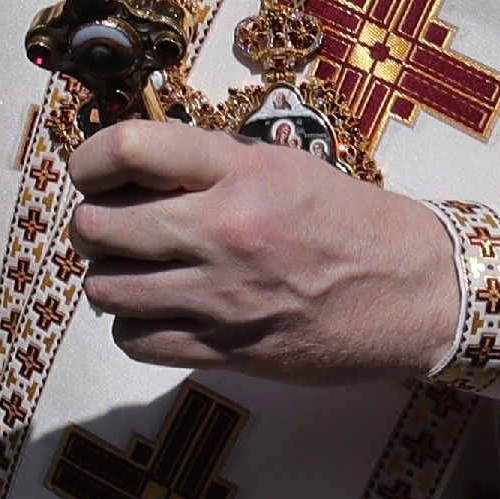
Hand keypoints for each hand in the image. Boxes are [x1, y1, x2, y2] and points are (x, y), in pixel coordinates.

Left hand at [64, 119, 462, 384]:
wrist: (412, 290)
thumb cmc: (345, 220)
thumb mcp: (279, 164)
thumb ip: (206, 163)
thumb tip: (129, 165)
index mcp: (237, 172)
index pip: (127, 148)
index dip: (88, 159)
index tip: (89, 171)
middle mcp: (224, 230)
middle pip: (99, 226)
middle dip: (90, 226)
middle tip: (106, 226)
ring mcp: (223, 296)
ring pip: (107, 289)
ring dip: (108, 278)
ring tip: (131, 271)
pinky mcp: (228, 350)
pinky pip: (137, 340)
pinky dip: (133, 326)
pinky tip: (156, 312)